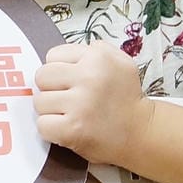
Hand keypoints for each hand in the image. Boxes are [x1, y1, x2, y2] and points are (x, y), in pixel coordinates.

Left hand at [34, 43, 151, 167]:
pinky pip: (42, 124)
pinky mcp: (72, 131)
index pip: (52, 56)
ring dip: (51, 110)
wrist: (142, 132)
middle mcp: (88, 78)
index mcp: (97, 57)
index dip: (60, 69)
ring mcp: (79, 105)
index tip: (73, 80)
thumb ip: (92, 50)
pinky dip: (52, 129)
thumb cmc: (126, 96)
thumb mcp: (119, 60)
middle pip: (42, 76)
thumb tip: (61, 56)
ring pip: (40, 102)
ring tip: (71, 113)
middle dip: (52, 87)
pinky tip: (67, 127)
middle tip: (68, 97)